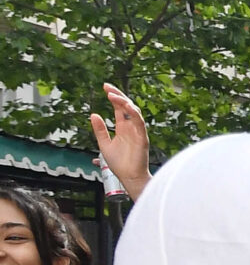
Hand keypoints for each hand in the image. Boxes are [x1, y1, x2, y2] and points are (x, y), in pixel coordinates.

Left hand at [89, 83, 149, 197]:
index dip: (113, 97)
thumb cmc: (119, 164)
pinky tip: (126, 106)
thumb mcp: (104, 144)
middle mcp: (131, 128)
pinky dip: (134, 113)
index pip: (119, 108)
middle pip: (126, 106)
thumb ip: (100, 130)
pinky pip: (139, 122)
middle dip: (118, 95)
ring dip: (124, 102)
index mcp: (122, 128)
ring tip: (112, 95)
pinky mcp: (142, 138)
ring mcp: (137, 132)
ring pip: (134, 111)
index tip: (105, 88)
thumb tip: (93, 115)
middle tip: (107, 87)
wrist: (128, 177)